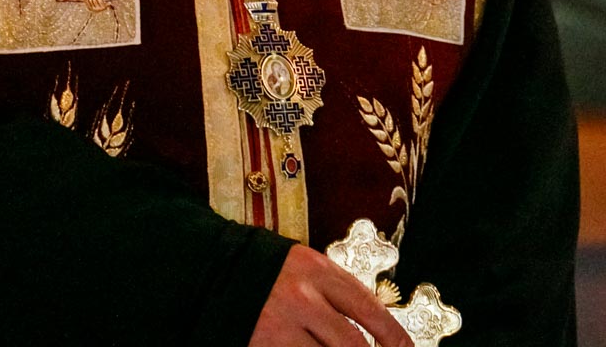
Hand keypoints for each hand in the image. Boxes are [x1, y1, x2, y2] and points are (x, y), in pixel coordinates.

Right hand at [248, 244, 410, 346]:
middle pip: (351, 343)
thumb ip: (337, 291)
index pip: (369, 308)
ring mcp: (280, 327)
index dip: (394, 336)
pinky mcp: (262, 346)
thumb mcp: (305, 266)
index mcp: (317, 271)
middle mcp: (301, 299)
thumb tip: (373, 324)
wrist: (211, 272)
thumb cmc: (267, 270)